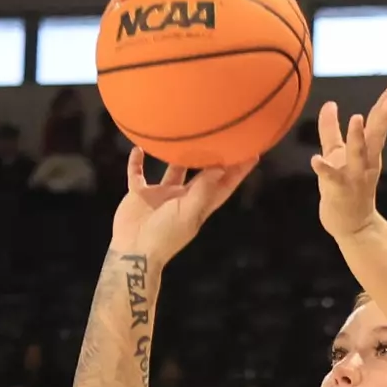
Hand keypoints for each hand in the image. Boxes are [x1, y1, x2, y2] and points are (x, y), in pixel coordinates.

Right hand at [110, 148, 255, 264]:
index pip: (223, 184)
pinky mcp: (141, 195)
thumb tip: (221, 169)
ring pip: (173, 170)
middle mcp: (183, 198)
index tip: (252, 153)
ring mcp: (162, 196)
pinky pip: (138, 174)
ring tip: (185, 135)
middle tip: (224, 137)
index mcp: (199, 204)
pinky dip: (137, 163)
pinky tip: (138, 149)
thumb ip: (203, 192)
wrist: (134, 251)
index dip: (238, 171)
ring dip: (177, 156)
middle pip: (202, 174)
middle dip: (214, 158)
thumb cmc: (164, 236)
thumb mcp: (188, 213)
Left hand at [311, 78, 386, 237]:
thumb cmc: (344, 186)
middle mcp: (367, 162)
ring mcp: (355, 176)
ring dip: (358, 138)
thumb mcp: (337, 153)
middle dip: (384, 118)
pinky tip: (315, 160)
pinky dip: (324, 169)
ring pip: (358, 154)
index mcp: (368, 150)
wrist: (351, 224)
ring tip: (356, 118)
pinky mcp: (340, 190)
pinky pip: (332, 178)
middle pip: (377, 136)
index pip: (378, 121)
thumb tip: (329, 104)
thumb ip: (331, 129)